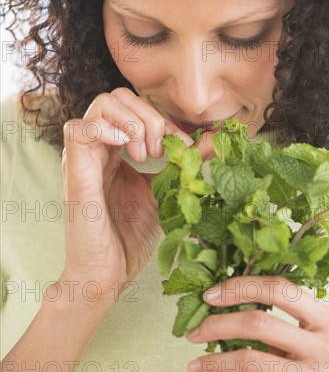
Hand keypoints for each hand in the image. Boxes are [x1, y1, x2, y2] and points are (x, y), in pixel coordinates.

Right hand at [58, 87, 193, 308]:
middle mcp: (97, 149)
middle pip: (118, 98)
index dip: (164, 119)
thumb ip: (181, 165)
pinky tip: (129, 151)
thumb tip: (211, 144)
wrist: (108, 273)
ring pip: (101, 105)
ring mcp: (83, 158)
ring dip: (134, 123)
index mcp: (114, 151)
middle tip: (161, 151)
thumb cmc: (130, 237)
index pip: (134, 108)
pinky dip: (108, 130)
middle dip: (149, 117)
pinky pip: (79, 129)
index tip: (186, 147)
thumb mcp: (164, 193)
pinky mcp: (75, 172)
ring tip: (145, 156)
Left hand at [185, 276, 328, 371]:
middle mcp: (325, 345)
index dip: (240, 287)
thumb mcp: (321, 339)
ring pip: (251, 360)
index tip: (211, 295)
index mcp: (327, 320)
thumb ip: (288, 322)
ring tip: (195, 364)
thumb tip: (230, 307)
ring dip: (214, 361)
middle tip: (195, 332)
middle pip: (259, 323)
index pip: (279, 289)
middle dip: (217, 325)